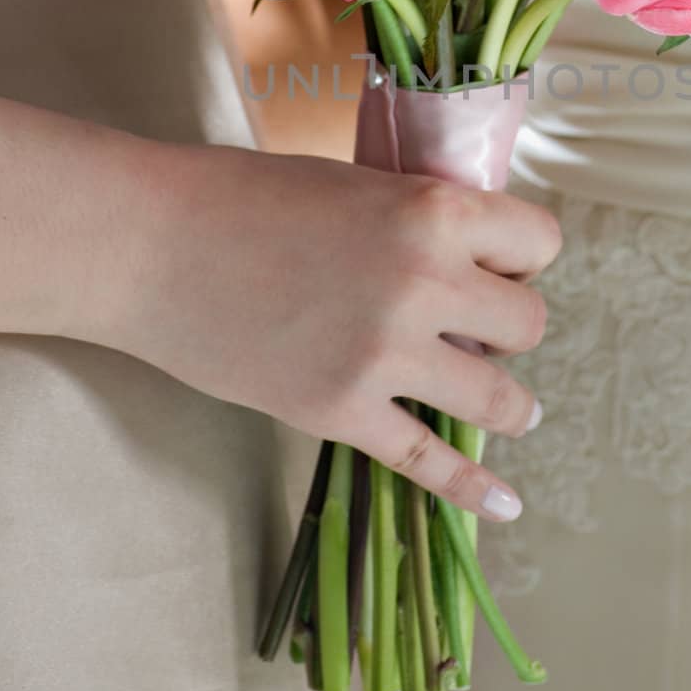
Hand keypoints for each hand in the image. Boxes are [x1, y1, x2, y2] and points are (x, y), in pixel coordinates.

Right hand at [107, 147, 561, 520]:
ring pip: (500, 398)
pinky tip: (506, 506)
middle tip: (478, 329)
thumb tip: (473, 265)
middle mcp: (425, 283)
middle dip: (508, 326)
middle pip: (528, 324)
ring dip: (508, 402)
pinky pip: (429, 460)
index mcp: (432, 211)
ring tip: (510, 407)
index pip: (539, 242)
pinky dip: (474, 487)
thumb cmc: (245, 197)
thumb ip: (420, 222)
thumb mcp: (356, 184)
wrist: (151, 244)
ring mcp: (384, 356)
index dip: (522, 256)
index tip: (499, 267)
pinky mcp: (341, 412)